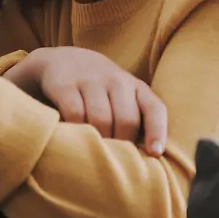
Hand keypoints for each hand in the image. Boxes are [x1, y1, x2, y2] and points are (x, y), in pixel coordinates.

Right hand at [4, 46, 167, 155]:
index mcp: (135, 86)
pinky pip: (75, 113)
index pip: (154, 108)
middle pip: (126, 119)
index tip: (154, 153)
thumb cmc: (100, 89)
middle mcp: (116, 80)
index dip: (157, 131)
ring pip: (101, 118)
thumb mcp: (122, 96)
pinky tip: (76, 137)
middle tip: (113, 157)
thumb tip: (147, 156)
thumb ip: (135, 118)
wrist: (61, 60)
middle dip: (121, 142)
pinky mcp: (65, 84)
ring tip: (96, 150)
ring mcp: (90, 80)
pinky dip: (77, 130)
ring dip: (100, 139)